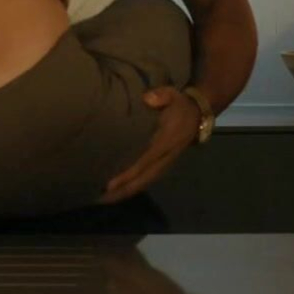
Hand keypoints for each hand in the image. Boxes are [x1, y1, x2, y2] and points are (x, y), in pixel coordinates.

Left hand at [101, 87, 200, 203]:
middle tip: (97, 198)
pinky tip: (115, 192)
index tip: (109, 184)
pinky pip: (145, 181)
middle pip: (141, 181)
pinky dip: (130, 189)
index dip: (127, 175)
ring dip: (123, 193)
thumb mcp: (172, 94)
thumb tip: (148, 99)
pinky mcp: (161, 167)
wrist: (196, 116)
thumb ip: (161, 96)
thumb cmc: (178, 105)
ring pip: (142, 184)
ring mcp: (163, 165)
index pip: (143, 162)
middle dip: (120, 191)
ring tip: (102, 199)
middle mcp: (164, 159)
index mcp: (164, 143)